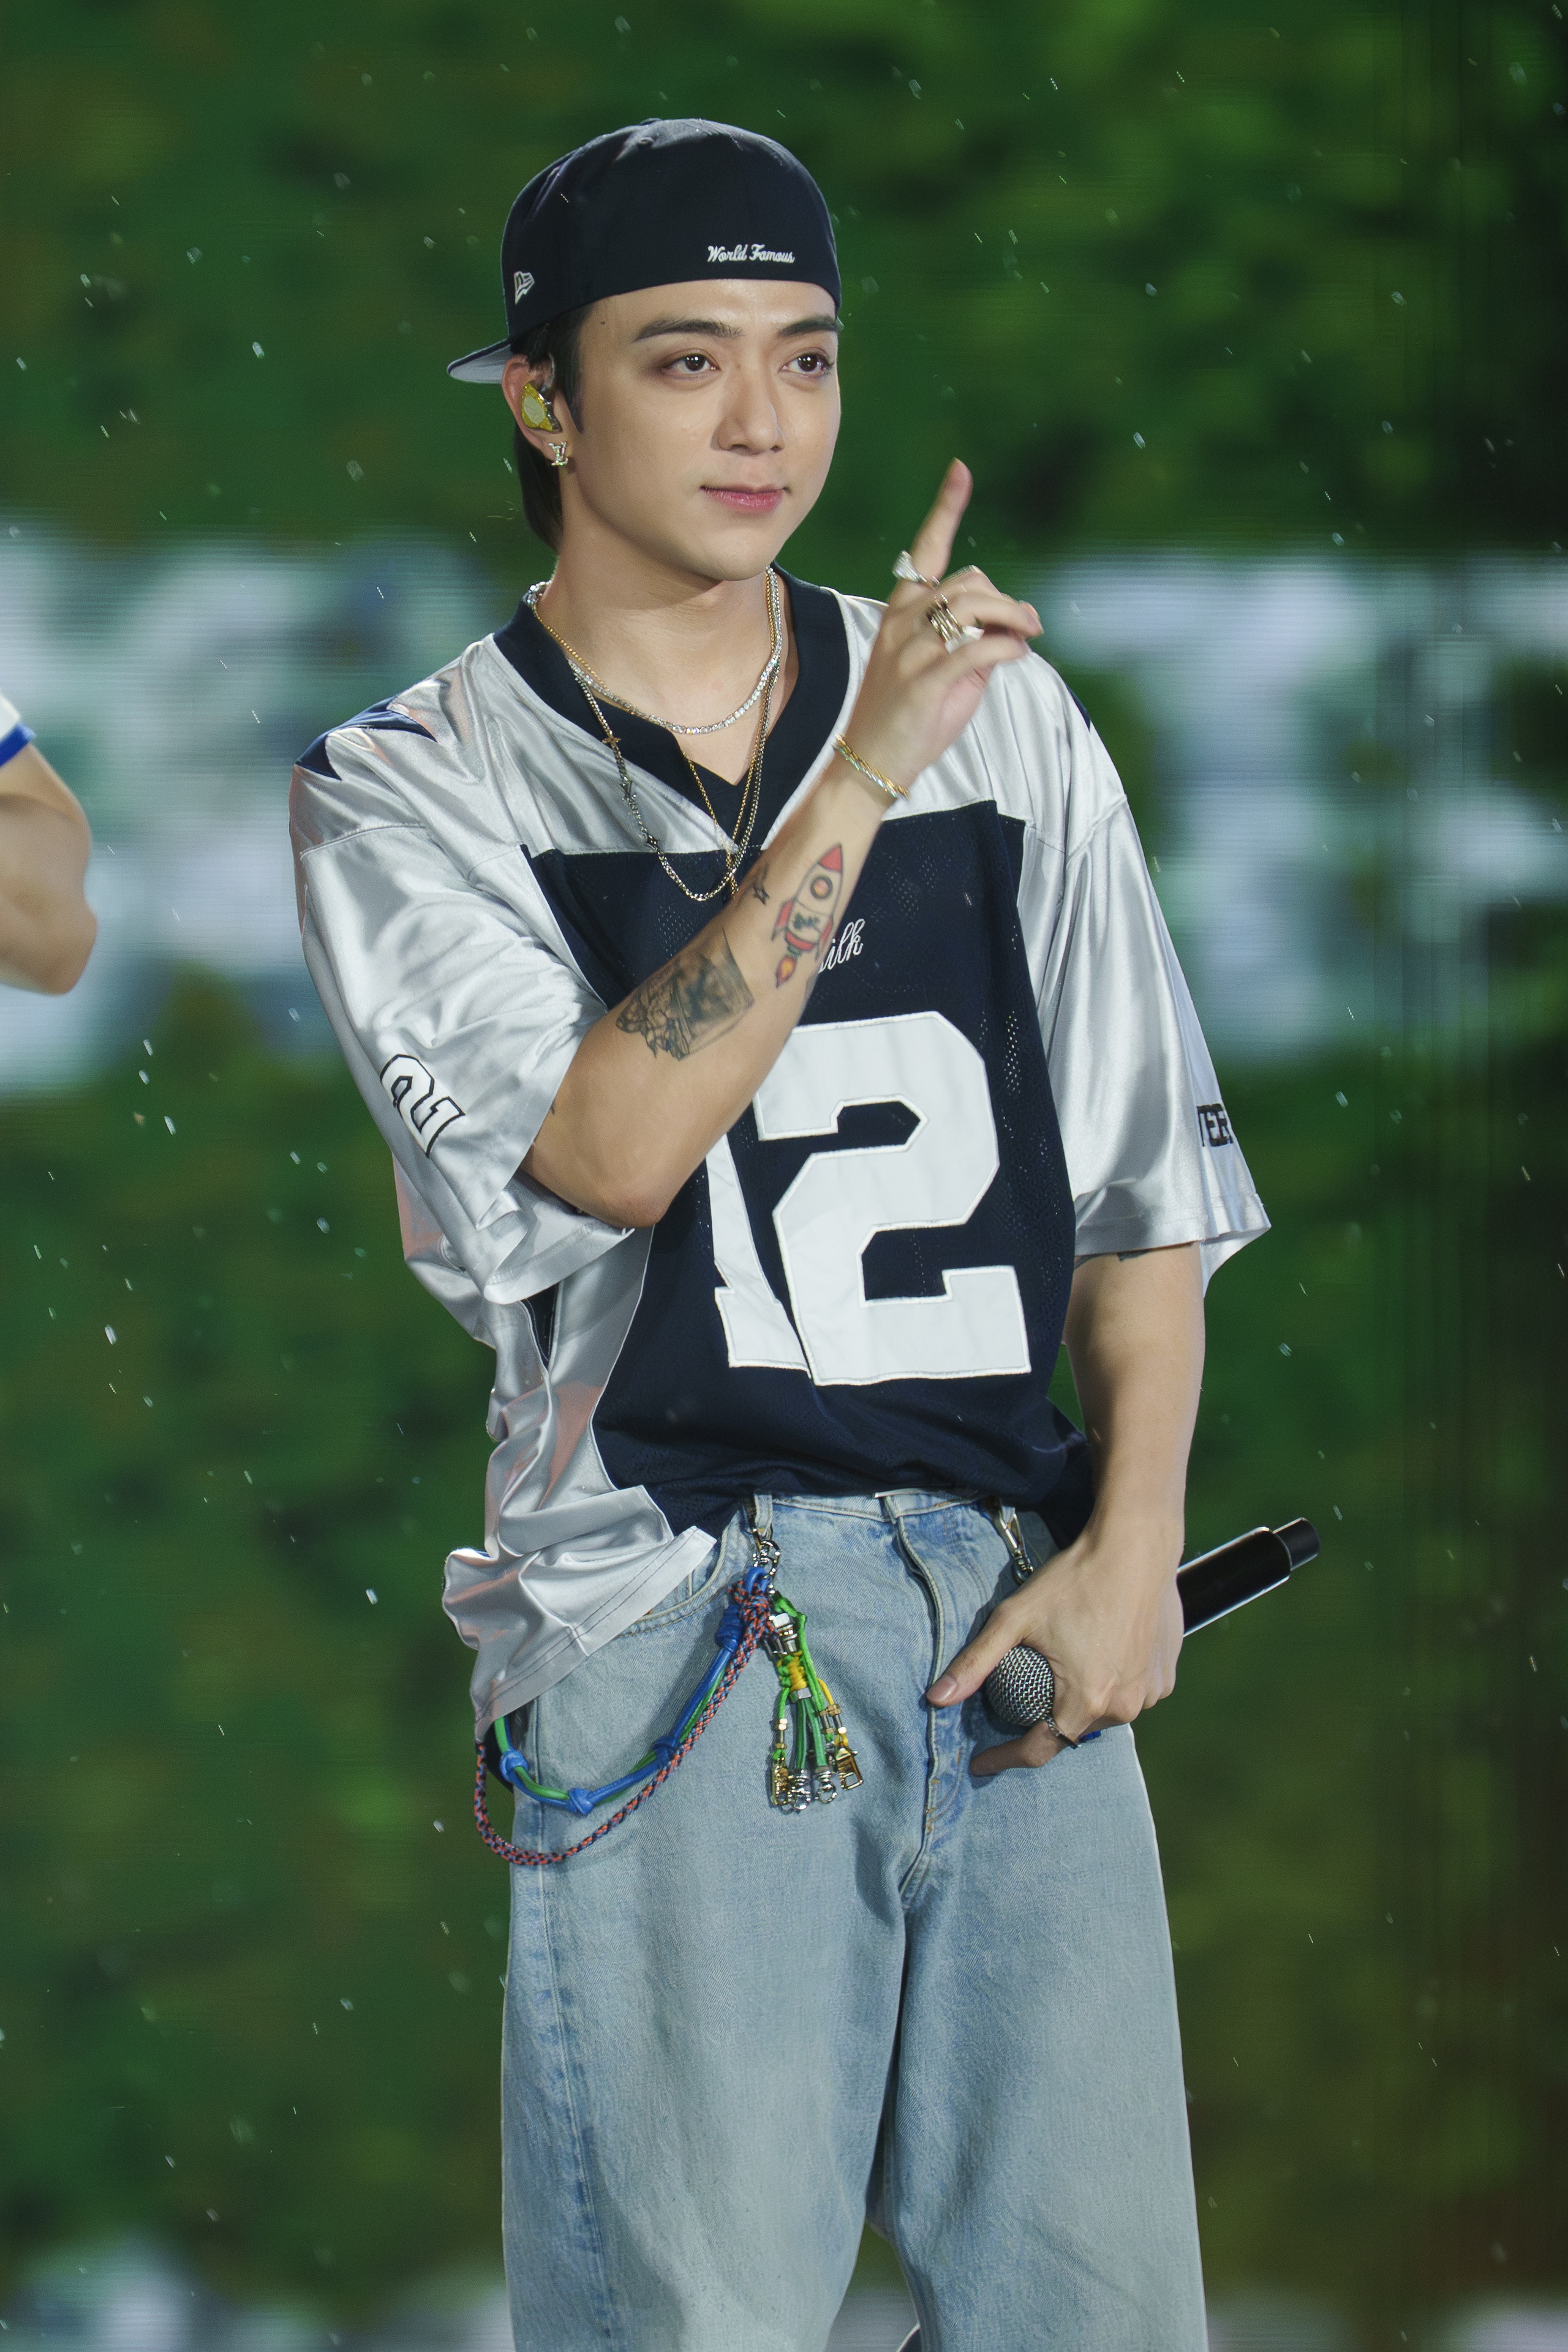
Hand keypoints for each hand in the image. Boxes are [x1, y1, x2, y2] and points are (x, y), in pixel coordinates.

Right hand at [841, 460, 1040, 792]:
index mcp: (900, 612)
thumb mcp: (943, 667)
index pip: (925, 551)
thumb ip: (974, 637)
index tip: (961, 471)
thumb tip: (1018, 622)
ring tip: (1027, 636)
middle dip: (1006, 600)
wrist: (871, 762)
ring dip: (1012, 617)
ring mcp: (910, 651)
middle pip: (967, 582)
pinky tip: (1018, 654)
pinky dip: (1008, 647)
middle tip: (1029, 624)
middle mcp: (901, 623)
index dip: (945, 509)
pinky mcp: (924, 681)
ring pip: (973, 607)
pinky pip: (978, 648)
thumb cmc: (909, 716)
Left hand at [925, 1513, 1184, 1774]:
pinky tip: (1101, 1653)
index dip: (1005, 1758)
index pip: (1038, 1750)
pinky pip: (1131, 1692)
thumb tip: (936, 1699)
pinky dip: (1112, 1682)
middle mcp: (1124, 1707)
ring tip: (1065, 1668)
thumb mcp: (1015, 1618)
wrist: (1137, 1545)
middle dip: (1045, 1718)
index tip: (981, 1762)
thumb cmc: (1074, 1579)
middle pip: (1072, 1729)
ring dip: (1082, 1700)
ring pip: (1104, 1711)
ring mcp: (1151, 1693)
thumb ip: (976, 1663)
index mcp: (1086, 1702)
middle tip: (1026, 1689)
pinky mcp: (1166, 1676)